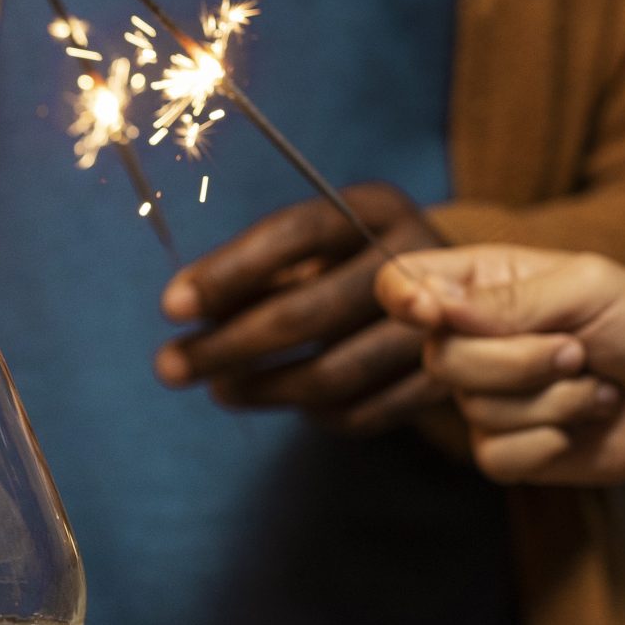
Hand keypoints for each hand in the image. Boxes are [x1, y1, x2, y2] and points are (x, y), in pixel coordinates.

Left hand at [158, 184, 445, 434]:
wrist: (456, 295)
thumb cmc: (349, 266)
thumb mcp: (311, 250)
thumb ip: (250, 273)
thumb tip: (182, 308)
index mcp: (376, 208)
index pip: (295, 234)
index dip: (228, 272)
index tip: (169, 307)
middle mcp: (418, 257)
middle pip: (309, 312)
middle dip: (227, 346)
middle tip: (168, 367)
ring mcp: (442, 324)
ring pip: (334, 375)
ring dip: (263, 389)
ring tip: (220, 389)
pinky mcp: (447, 380)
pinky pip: (366, 414)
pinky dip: (317, 416)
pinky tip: (289, 405)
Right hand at [376, 245, 624, 487]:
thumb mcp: (588, 289)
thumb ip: (506, 298)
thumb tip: (426, 303)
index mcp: (483, 285)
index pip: (402, 283)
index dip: (402, 298)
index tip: (430, 311)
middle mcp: (473, 339)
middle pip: (438, 357)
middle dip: (518, 360)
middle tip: (578, 352)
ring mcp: (485, 397)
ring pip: (472, 407)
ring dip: (553, 400)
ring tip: (595, 385)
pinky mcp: (505, 448)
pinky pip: (495, 452)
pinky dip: (550, 440)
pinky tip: (584, 422)